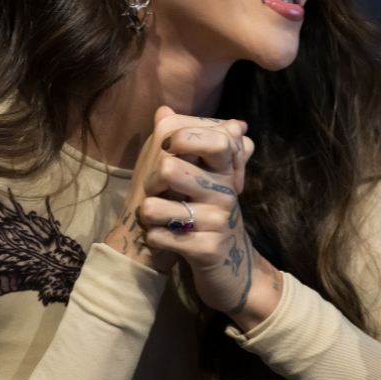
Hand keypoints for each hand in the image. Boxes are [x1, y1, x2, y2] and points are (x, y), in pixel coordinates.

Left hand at [136, 111, 283, 331]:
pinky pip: (160, 235)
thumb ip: (187, 144)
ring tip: (154, 214)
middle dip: (150, 180)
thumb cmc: (209, 216)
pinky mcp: (206, 250)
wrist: (232, 270)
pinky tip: (160, 237)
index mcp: (226, 171)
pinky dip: (153, 236)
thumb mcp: (205, 180)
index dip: (184, 137)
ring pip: (158, 206)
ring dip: (148, 211)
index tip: (168, 146)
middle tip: (153, 189)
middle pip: (171, 168)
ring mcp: (217, 222)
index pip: (216, 139)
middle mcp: (226, 193)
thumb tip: (163, 110)